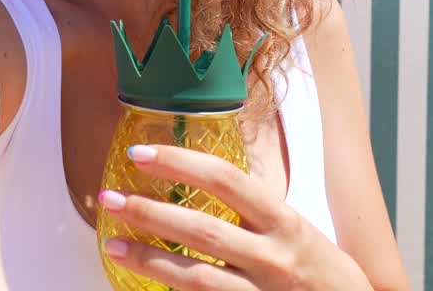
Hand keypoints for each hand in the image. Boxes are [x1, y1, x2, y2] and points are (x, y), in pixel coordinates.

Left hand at [98, 144, 370, 290]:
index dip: (179, 163)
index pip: (225, 179)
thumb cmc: (322, 272)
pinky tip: (143, 284)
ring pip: (195, 278)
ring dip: (148, 260)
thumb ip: (255, 211)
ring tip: (112, 244)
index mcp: (284, 222)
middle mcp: (274, 257)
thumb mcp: (297, 231)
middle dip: (150, 212)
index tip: (140, 155)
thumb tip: (198, 179)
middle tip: (109, 198)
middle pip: (201, 229)